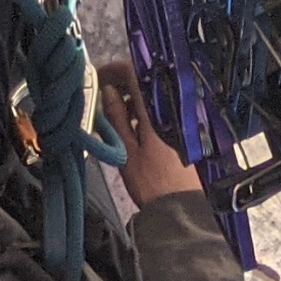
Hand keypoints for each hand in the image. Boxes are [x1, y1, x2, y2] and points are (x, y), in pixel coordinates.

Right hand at [104, 68, 199, 214]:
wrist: (181, 209)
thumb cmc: (151, 183)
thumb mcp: (126, 150)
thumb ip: (116, 117)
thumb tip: (108, 91)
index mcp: (155, 109)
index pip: (134, 72)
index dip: (113, 71)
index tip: (98, 78)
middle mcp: (170, 108)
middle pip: (144, 83)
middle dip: (121, 86)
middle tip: (102, 99)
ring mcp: (179, 119)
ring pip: (152, 97)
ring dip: (132, 100)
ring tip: (114, 116)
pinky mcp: (182, 131)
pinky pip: (160, 111)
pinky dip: (144, 112)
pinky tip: (133, 127)